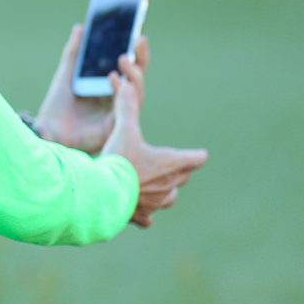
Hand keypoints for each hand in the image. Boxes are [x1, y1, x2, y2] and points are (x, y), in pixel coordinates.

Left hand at [35, 26, 149, 153]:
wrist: (47, 130)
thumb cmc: (57, 105)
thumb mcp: (66, 74)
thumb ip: (74, 53)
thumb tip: (81, 27)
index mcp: (109, 87)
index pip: (128, 67)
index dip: (135, 51)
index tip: (136, 32)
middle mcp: (118, 99)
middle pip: (137, 77)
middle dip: (141, 58)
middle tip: (140, 39)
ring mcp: (119, 113)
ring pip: (136, 91)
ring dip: (133, 74)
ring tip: (123, 58)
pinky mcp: (116, 126)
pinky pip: (126, 108)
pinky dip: (123, 92)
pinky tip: (115, 78)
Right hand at [100, 75, 207, 226]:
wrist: (104, 192)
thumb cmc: (118, 159)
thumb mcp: (123, 129)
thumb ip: (127, 107)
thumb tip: (127, 84)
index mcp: (171, 163)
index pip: (196, 158)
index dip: (197, 154)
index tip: (198, 154)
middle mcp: (169, 185)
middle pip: (183, 177)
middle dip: (179, 170)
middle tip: (170, 164)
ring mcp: (156, 202)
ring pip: (170, 198)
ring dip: (166, 191)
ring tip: (157, 186)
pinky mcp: (141, 216)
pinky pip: (149, 219)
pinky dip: (145, 213)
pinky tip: (138, 209)